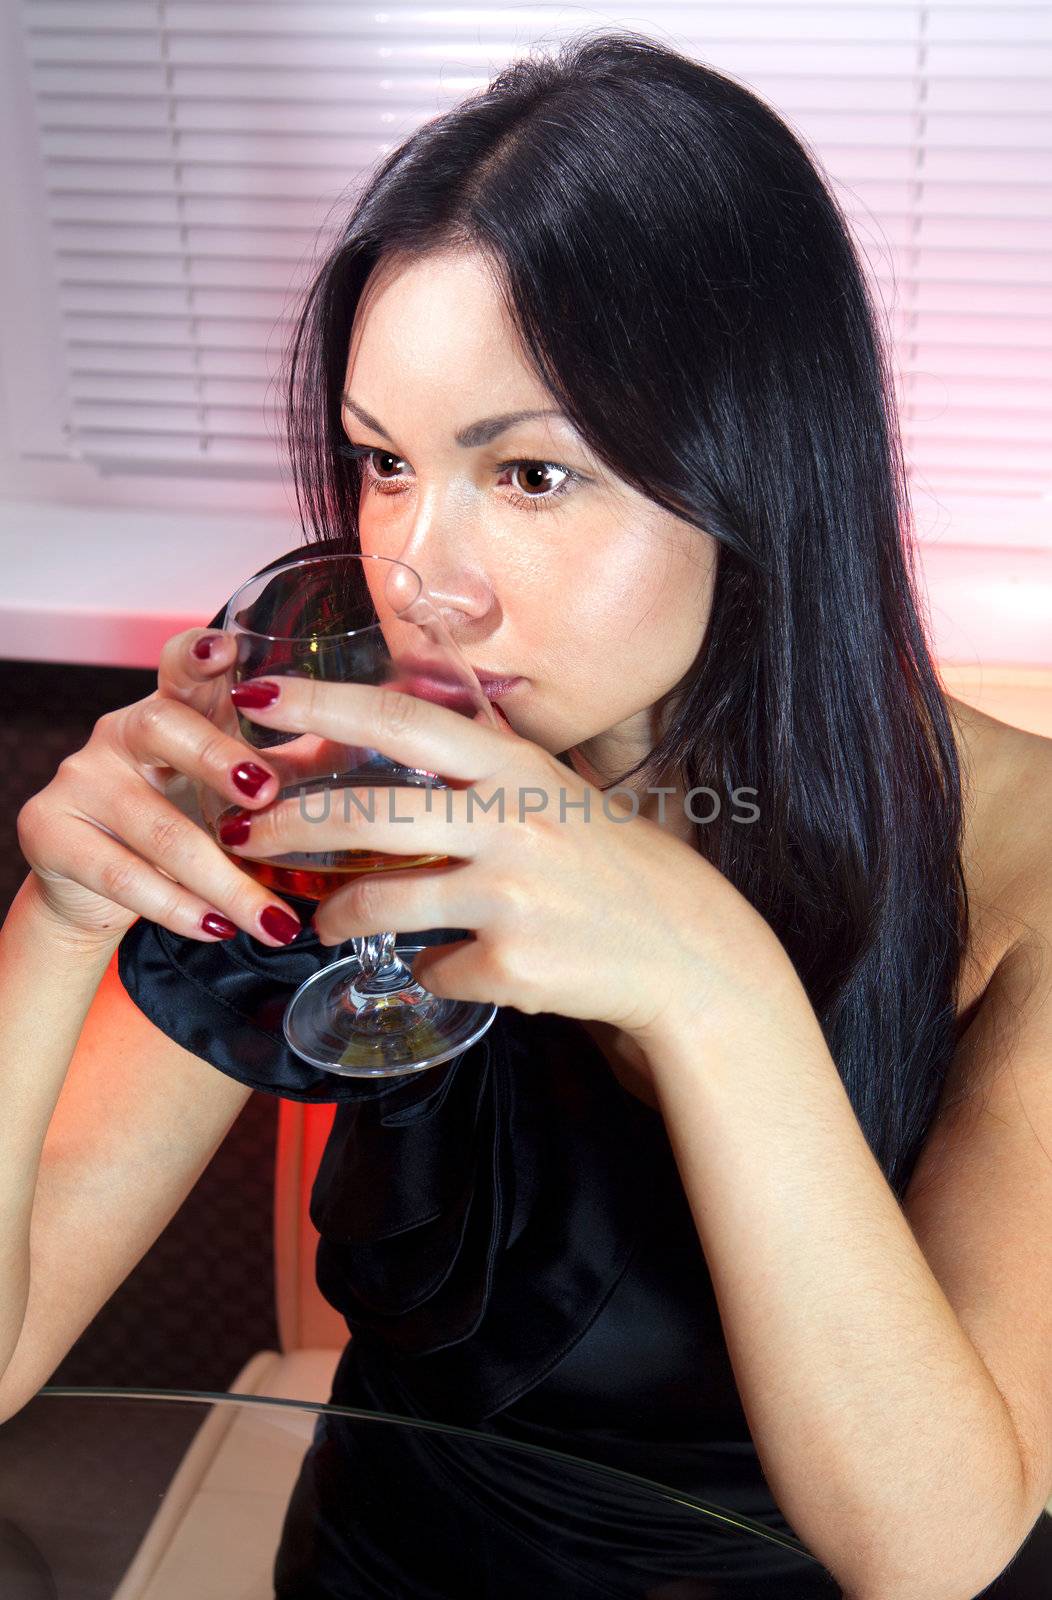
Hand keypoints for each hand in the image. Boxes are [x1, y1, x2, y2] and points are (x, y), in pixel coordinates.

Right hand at [14, 630, 307, 950]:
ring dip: (226, 880)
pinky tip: (218, 927)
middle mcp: (121, 732)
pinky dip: (179, 908)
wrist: (93, 891)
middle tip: (266, 792)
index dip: (200, 652)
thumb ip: (281, 774)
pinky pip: (123, 875)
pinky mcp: (51, 833)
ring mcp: (80, 779)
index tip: (226, 647)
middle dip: (219, 760)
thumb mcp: (230, 795)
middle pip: (166, 727)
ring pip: (159, 827)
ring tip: (274, 920)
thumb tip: (372, 772)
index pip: (181, 666)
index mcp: (174, 710)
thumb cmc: (183, 825)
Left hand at [220, 673, 745, 1043]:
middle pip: (366, 816)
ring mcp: (512, 897)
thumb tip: (396, 720)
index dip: (322, 705)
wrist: (688, 951)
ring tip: (317, 922)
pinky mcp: (513, 967)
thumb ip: (484, 761)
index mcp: (517, 767)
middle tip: (242, 834)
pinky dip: (425, 971)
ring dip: (330, 916)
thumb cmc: (612, 865)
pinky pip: (431, 970)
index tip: (258, 699)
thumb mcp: (555, 791)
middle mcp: (511, 822)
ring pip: (379, 904)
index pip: (402, 719)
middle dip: (285, 827)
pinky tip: (442, 966)